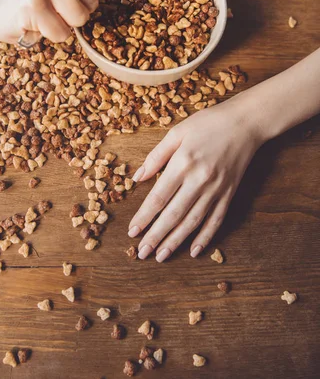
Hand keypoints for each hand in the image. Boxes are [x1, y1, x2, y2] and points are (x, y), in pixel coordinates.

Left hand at [128, 98, 263, 261]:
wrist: (245, 122)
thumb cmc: (207, 123)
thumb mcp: (177, 132)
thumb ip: (156, 156)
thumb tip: (137, 178)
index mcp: (182, 164)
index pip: (158, 197)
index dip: (144, 217)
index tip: (132, 232)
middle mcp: (199, 180)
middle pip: (173, 215)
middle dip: (156, 236)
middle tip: (142, 253)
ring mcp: (216, 189)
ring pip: (193, 222)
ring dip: (176, 241)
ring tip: (161, 256)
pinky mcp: (229, 194)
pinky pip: (216, 220)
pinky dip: (206, 237)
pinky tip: (194, 251)